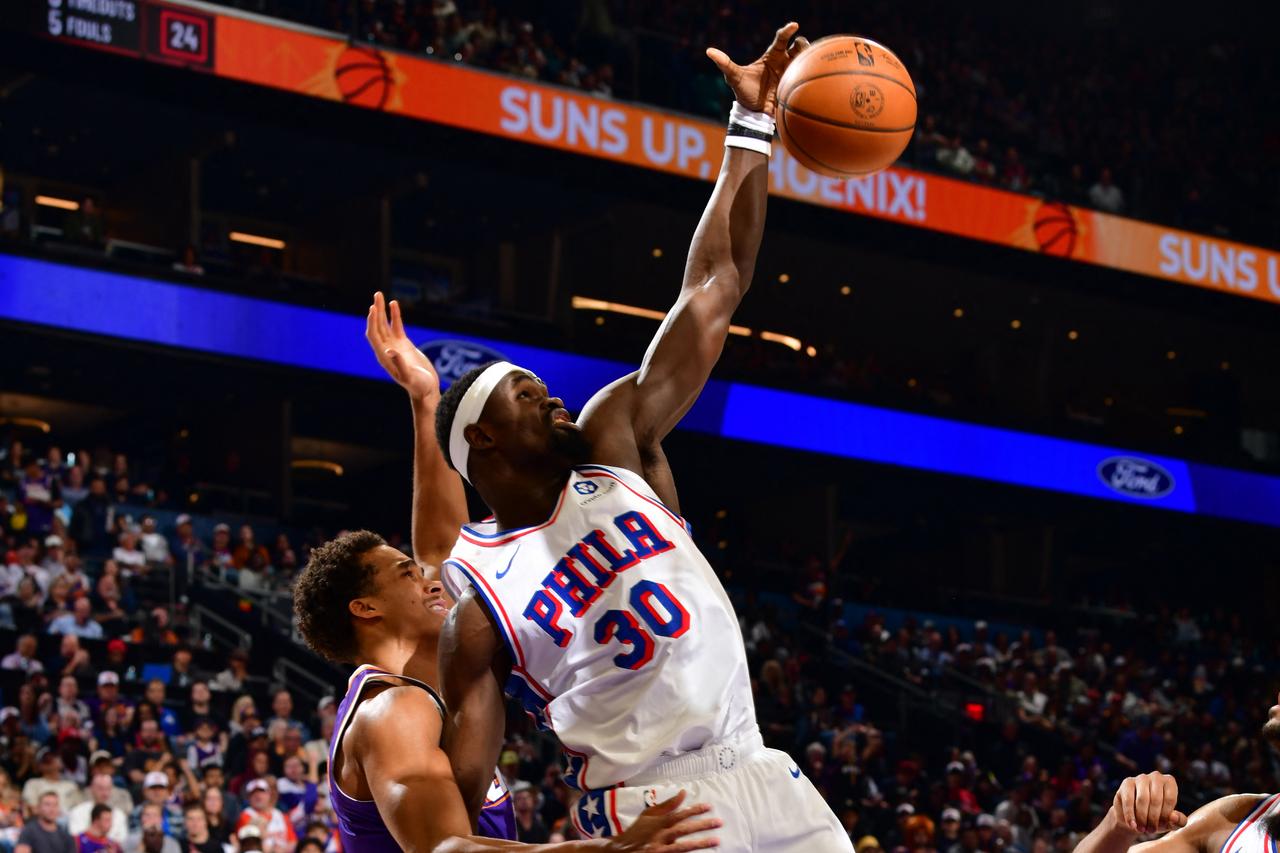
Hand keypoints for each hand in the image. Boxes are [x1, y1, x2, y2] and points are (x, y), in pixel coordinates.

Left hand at [365, 291, 440, 400]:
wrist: (426, 390)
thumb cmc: (418, 385)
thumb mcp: (409, 376)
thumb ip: (399, 363)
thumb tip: (389, 350)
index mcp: (384, 356)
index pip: (374, 335)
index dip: (373, 321)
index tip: (374, 308)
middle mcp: (386, 349)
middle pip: (377, 326)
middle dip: (376, 311)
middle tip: (377, 295)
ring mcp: (394, 346)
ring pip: (385, 324)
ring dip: (382, 311)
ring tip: (380, 295)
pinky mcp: (404, 344)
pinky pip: (397, 327)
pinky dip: (395, 316)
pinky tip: (394, 304)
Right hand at [605, 791, 720, 851]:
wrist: (621, 851)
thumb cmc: (636, 832)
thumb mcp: (648, 815)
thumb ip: (667, 805)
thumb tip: (682, 793)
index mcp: (657, 823)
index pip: (678, 815)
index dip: (694, 810)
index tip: (709, 807)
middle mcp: (659, 836)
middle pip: (683, 830)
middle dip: (702, 826)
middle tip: (719, 822)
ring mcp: (660, 850)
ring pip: (683, 846)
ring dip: (701, 843)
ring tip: (716, 841)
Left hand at [706, 22, 809, 115]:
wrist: (752, 112)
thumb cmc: (743, 92)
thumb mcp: (733, 77)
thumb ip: (724, 63)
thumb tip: (709, 51)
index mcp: (771, 56)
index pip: (781, 39)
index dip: (788, 31)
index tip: (794, 25)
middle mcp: (783, 62)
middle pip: (798, 46)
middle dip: (803, 43)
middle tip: (801, 46)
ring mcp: (791, 74)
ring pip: (806, 61)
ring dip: (810, 59)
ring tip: (810, 61)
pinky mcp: (795, 87)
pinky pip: (807, 79)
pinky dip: (812, 76)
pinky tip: (816, 76)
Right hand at [1111, 772, 1186, 834]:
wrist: (1136, 817)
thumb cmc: (1157, 817)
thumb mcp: (1171, 822)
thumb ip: (1179, 821)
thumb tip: (1174, 816)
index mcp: (1169, 782)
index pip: (1169, 799)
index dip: (1166, 815)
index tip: (1162, 826)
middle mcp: (1156, 776)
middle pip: (1156, 799)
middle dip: (1153, 818)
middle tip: (1151, 830)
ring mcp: (1140, 778)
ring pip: (1142, 799)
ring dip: (1142, 817)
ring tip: (1142, 829)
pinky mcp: (1127, 783)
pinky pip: (1128, 800)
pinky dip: (1130, 814)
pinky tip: (1132, 824)